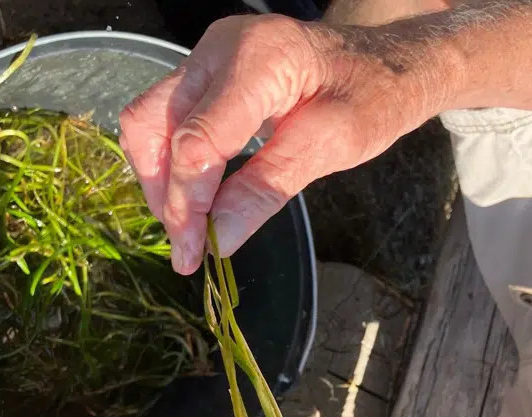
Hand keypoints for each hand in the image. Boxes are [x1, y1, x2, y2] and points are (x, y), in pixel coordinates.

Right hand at [120, 14, 456, 273]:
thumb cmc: (370, 96)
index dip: (188, 204)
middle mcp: (219, 49)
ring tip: (190, 228)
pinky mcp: (205, 74)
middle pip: (152, 125)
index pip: (197, 140)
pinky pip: (166, 120)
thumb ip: (269, 187)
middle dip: (164, 194)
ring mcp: (207, 57)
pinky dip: (171, 165)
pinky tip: (196, 199)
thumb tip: (218, 239)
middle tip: (189, 249)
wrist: (381, 61)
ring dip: (160, 181)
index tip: (195, 253)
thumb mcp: (332, 145)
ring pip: (149, 123)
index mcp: (258, 59)